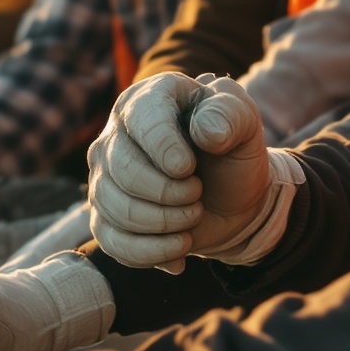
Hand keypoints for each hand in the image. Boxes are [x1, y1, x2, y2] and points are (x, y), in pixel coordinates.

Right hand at [86, 73, 285, 268]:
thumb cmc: (233, 150)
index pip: (142, 120)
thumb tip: (205, 131)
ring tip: (193, 215)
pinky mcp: (104, 215)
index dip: (165, 149)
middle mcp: (116, 133)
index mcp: (149, 98)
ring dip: (166, 224)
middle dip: (170, 193)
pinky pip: (113, 242)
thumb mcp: (245, 123)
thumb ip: (231, 113)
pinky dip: (153, 252)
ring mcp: (104, 176)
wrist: (231, 197)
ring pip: (117, 210)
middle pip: (123, 171)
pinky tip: (180, 246)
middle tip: (197, 194)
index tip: (189, 168)